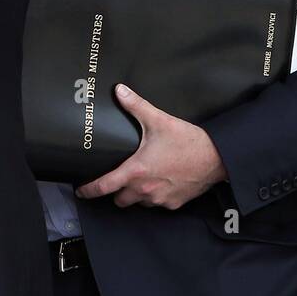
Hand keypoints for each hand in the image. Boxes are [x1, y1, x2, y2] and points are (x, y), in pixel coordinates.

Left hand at [75, 83, 227, 209]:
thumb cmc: (188, 141)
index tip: (81, 191)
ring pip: (139, 203)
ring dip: (137, 195)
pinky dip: (156, 196)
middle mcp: (145, 189)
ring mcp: (159, 199)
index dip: (88, 190)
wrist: (216, 158)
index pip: (103, 187)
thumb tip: (120, 91)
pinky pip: (157, 204)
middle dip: (117, 192)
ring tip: (144, 179)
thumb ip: (136, 106)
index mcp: (136, 171)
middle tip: (120, 180)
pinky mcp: (173, 204)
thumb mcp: (159, 120)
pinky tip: (162, 182)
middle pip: (119, 200)